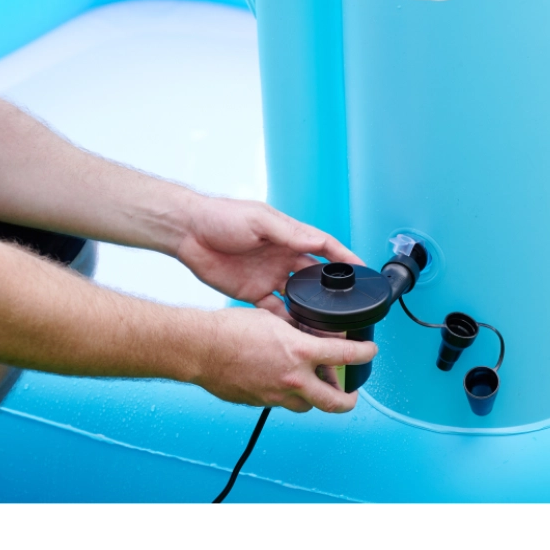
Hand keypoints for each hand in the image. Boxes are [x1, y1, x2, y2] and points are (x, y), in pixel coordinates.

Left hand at [176, 196, 364, 318]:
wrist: (187, 232)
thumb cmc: (221, 217)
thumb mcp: (258, 220)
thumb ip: (288, 233)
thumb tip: (317, 242)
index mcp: (287, 236)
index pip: (324, 247)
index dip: (344, 258)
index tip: (362, 270)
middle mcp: (282, 257)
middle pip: (315, 276)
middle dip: (332, 291)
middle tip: (348, 307)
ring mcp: (268, 276)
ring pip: (298, 297)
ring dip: (311, 310)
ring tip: (327, 327)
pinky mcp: (252, 292)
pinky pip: (274, 310)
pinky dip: (285, 321)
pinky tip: (295, 333)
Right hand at [195, 307, 376, 412]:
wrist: (201, 349)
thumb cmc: (230, 330)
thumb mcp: (271, 319)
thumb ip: (294, 330)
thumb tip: (305, 333)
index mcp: (299, 352)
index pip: (345, 357)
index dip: (364, 354)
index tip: (370, 352)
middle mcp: (292, 379)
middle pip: (335, 402)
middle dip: (348, 399)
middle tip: (351, 392)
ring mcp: (276, 395)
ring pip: (307, 405)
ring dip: (314, 396)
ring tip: (311, 382)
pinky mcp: (260, 403)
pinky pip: (281, 403)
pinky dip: (287, 394)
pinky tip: (279, 379)